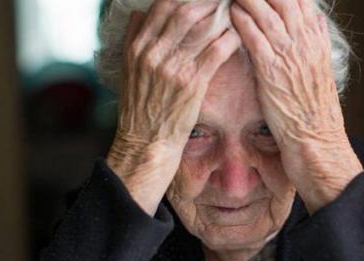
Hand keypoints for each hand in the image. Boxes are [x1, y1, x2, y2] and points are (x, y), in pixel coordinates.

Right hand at [106, 0, 241, 215]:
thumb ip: (133, 39)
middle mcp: (154, 53)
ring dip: (221, 17)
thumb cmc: (140, 108)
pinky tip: (237, 36)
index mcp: (137, 46)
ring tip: (233, 14)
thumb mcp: (127, 70)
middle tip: (222, 2)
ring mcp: (173, 67)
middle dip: (208, 2)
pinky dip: (228, 39)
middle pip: (185, 10)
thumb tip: (140, 12)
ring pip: (203, 27)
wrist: (147, 143)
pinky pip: (216, 51)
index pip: (162, 6)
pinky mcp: (193, 84)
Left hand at [230, 0, 362, 213]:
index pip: (300, 2)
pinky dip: (242, 20)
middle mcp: (305, 43)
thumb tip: (315, 20)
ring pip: (267, 11)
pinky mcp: (272, 70)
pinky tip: (230, 11)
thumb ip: (316, 42)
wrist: (316, 141)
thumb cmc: (315, 112)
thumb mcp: (322, 70)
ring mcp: (289, 55)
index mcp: (317, 41)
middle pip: (283, 0)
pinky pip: (255, 36)